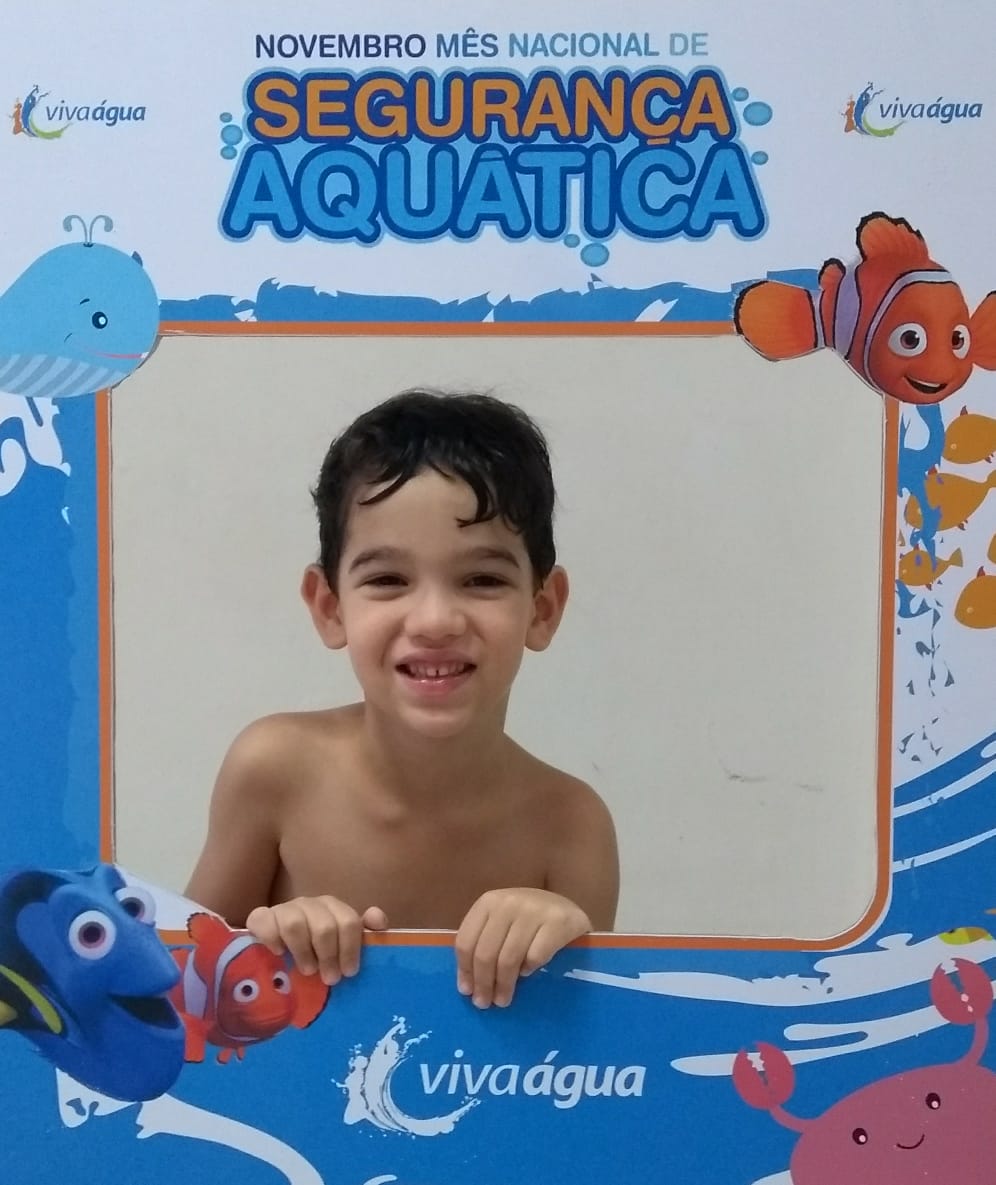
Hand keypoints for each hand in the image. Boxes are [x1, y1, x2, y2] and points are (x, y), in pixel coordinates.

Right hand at [246, 896, 387, 985]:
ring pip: (295, 924)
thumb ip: (364, 932)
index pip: (349, 921)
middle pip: (324, 926)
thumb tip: (378, 919)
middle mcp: (310, 904)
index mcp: (333, 908)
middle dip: (329, 956)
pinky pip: (263, 920)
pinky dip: (271, 938)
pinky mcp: (262, 917)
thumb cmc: (317, 952)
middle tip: (330, 979)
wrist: (279, 952)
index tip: (349, 972)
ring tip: (307, 970)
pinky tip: (278, 953)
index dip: (350, 949)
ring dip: (303, 952)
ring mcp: (285, 909)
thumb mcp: (343, 944)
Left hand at [454, 888, 589, 1008]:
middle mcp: (509, 902)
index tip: (466, 991)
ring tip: (503, 1001)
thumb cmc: (528, 922)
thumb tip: (468, 985)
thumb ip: (484, 943)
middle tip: (484, 1003)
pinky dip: (528, 970)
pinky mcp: (558, 922)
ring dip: (504, 985)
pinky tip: (527, 975)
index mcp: (489, 901)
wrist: (567, 910)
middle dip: (483, 983)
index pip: (466, 940)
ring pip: (509, 958)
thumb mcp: (501, 923)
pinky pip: (535, 956)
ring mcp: (534, 911)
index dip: (465, 969)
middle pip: (486, 952)